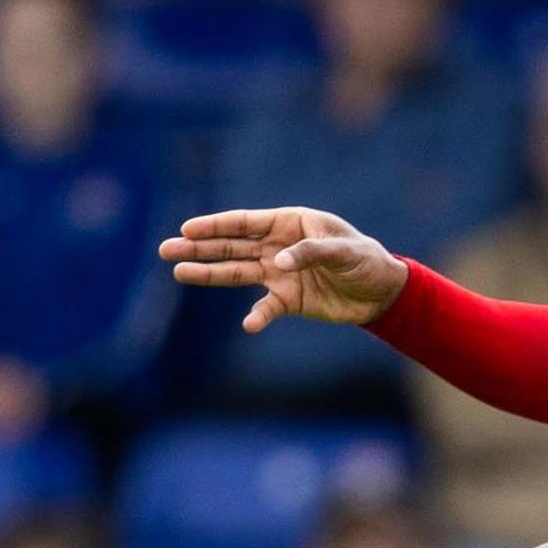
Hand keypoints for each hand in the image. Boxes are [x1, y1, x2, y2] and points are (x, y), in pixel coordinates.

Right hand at [158, 207, 406, 332]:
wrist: (382, 292)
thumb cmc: (366, 260)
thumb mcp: (345, 251)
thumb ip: (312, 252)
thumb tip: (279, 261)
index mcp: (290, 224)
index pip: (246, 222)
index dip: (216, 225)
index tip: (188, 229)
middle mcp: (278, 246)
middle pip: (231, 246)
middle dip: (199, 248)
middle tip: (166, 250)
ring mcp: (279, 273)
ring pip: (237, 272)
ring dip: (209, 273)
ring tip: (179, 272)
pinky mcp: (287, 298)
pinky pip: (265, 307)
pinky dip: (257, 316)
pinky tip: (249, 325)